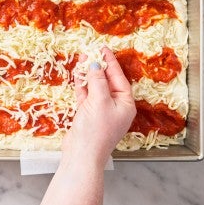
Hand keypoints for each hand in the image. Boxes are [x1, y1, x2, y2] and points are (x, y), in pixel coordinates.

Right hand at [63, 46, 136, 166]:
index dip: (110, 62)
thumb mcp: (99, 101)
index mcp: (125, 104)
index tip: (103, 49)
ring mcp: (101, 110)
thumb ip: (98, 81)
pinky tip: (78, 75)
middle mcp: (115, 106)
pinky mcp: (89, 114)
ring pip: (95, 87)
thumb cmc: (95, 131)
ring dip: (89, 74)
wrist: (81, 155)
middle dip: (98, 67)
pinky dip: (82, 85)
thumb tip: (96, 65)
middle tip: (90, 52)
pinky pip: (87, 95)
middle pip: (107, 81)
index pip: (119, 78)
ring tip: (82, 59)